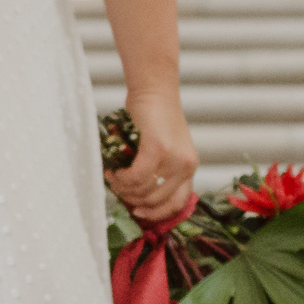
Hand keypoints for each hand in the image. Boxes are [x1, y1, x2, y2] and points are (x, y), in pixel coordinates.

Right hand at [104, 87, 198, 223]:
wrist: (154, 91)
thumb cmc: (155, 119)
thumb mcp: (165, 149)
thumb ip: (159, 171)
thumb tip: (137, 198)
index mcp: (189, 167)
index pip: (178, 203)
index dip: (156, 213)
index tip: (138, 212)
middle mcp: (186, 165)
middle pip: (156, 200)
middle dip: (133, 199)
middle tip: (117, 188)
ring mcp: (174, 158)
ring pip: (143, 190)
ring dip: (124, 188)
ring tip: (113, 177)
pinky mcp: (158, 148)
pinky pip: (136, 176)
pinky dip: (122, 177)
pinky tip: (114, 170)